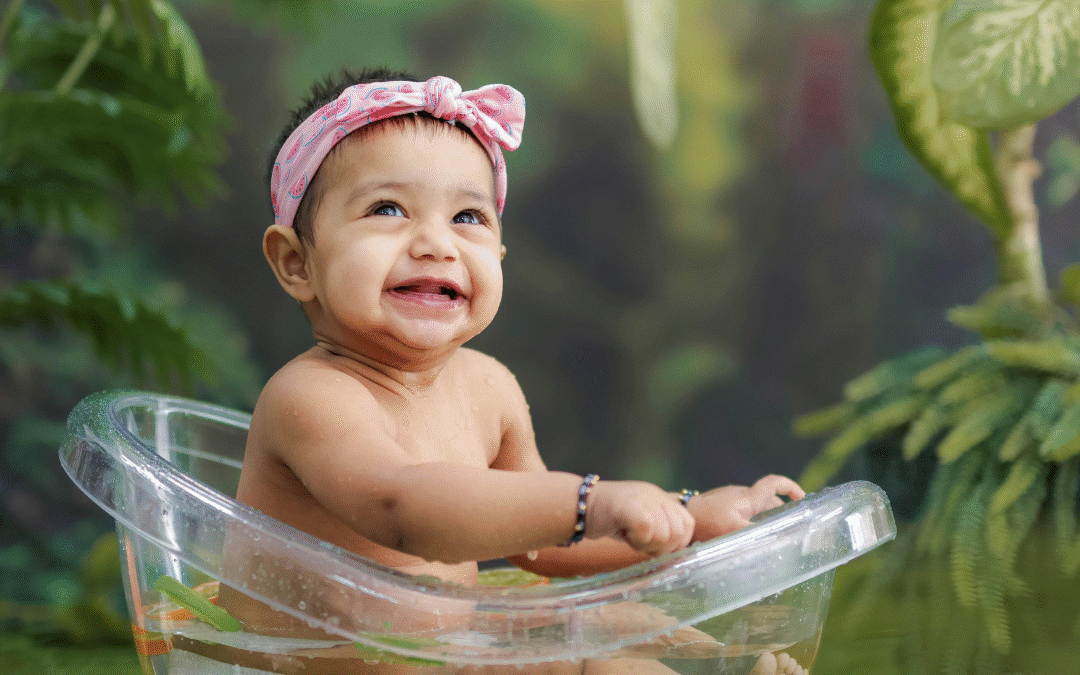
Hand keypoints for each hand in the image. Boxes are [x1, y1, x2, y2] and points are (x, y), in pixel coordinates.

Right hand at [584, 480, 694, 556]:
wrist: (577, 505)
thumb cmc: (609, 518)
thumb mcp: (640, 521)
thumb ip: (660, 529)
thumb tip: (677, 551)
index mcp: (661, 498)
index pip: (687, 524)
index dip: (676, 543)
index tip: (655, 547)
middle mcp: (655, 495)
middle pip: (679, 532)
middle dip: (662, 547)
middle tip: (640, 543)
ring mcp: (642, 497)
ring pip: (665, 533)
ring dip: (647, 545)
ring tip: (631, 538)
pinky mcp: (628, 504)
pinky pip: (647, 529)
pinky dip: (638, 541)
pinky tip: (625, 536)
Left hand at [687, 475, 804, 541]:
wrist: (680, 515)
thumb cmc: (707, 522)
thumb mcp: (735, 531)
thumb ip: (758, 536)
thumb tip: (780, 543)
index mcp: (749, 497)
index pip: (774, 483)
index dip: (790, 487)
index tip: (802, 498)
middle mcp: (741, 495)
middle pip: (767, 500)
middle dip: (780, 513)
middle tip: (787, 530)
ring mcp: (729, 499)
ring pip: (753, 508)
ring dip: (763, 519)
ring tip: (768, 538)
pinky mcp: (719, 506)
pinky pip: (741, 512)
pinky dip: (749, 522)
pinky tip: (746, 538)